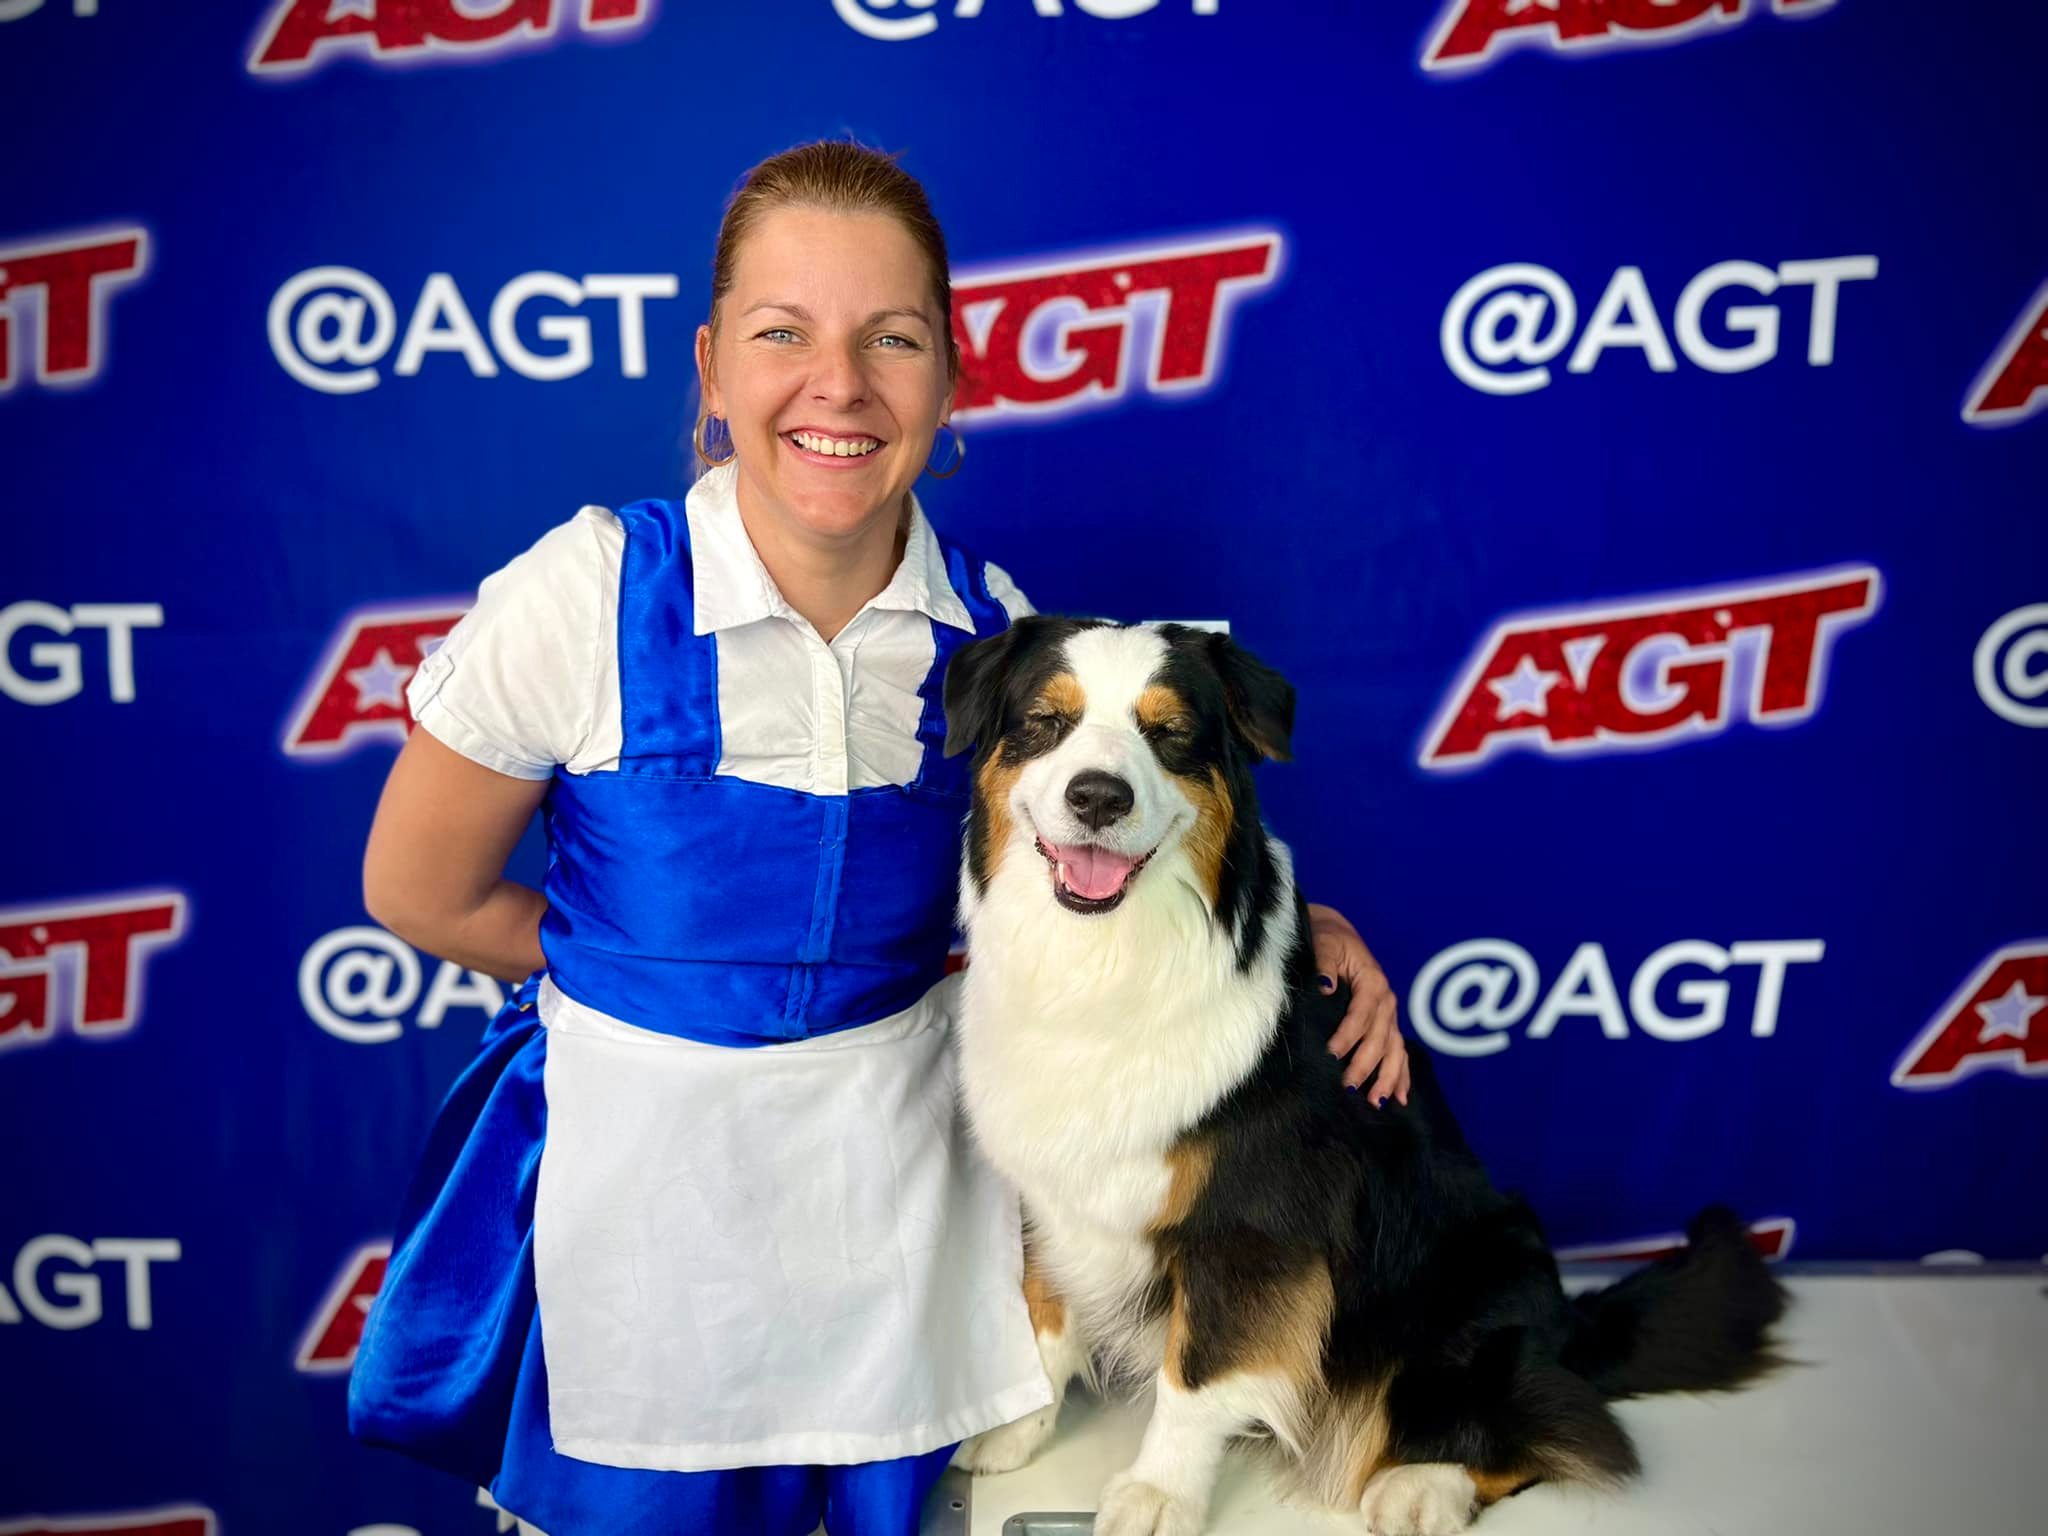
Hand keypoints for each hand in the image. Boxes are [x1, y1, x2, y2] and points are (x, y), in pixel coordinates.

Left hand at [1307, 903, 1409, 1105]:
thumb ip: (1323, 963)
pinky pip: (1399, 1051)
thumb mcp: (1322, 943)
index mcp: (1372, 981)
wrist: (1337, 933)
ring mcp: (1389, 1014)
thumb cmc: (1327, 939)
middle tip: (1348, 1086)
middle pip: (1380, 1037)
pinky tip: (1400, 1097)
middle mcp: (1386, 1000)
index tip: (1332, 1054)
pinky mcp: (1387, 1023)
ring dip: (1388, 1076)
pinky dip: (1401, 1074)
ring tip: (1377, 1101)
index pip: (1361, 1014)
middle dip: (1366, 1064)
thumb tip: (1325, 986)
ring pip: (1395, 1049)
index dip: (1348, 1036)